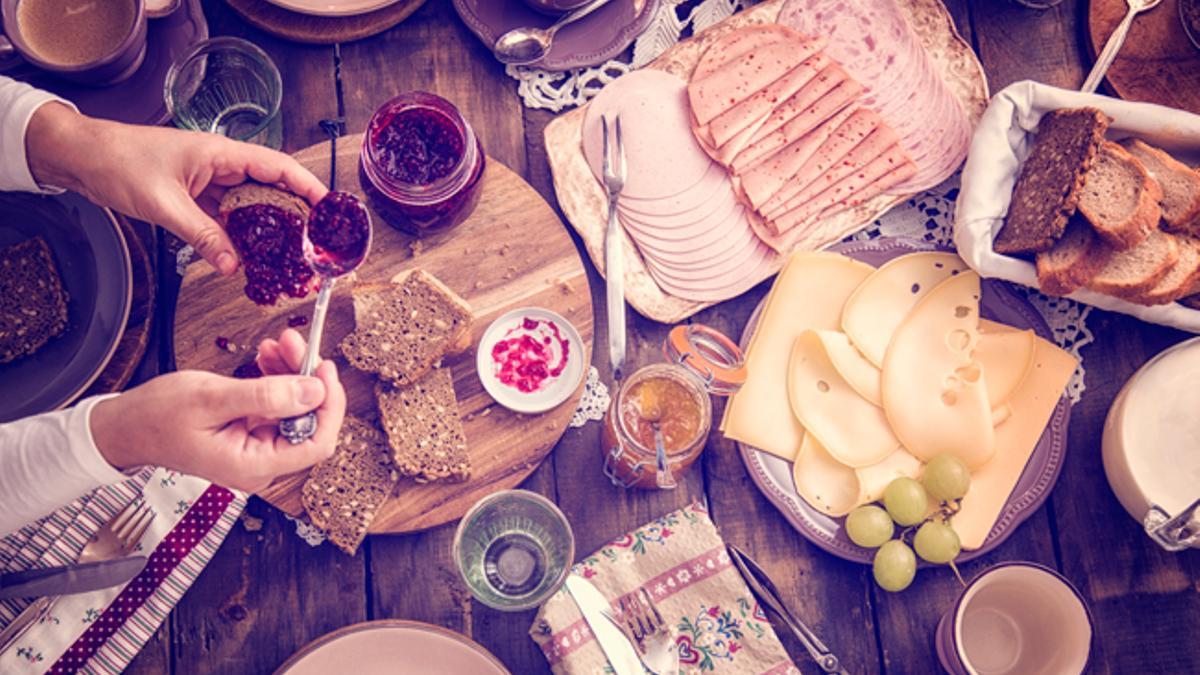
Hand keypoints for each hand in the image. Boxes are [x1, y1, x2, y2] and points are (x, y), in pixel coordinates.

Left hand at [25, 102, 327, 274]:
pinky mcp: (196, 194)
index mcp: (221, 153)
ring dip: (268, 227)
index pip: (278, 167)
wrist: (82, 157)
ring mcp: (209, 180)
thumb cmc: (119, 164)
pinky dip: (240, 233)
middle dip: (295, 212)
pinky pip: (227, 214)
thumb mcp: (164, 204)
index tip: (329, 208)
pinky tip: (249, 253)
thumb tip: (232, 266)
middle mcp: (220, 164)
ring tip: (289, 252)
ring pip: (250, 204)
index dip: (307, 186)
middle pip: (270, 187)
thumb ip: (201, 236)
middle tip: (315, 240)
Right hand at [90, 330, 345, 492]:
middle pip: (308, 421)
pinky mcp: (250, 434)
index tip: (323, 368)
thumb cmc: (156, 417)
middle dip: (306, 378)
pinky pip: (276, 406)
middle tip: (294, 342)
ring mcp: (256, 449)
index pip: (317, 442)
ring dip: (291, 373)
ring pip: (294, 409)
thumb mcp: (211, 398)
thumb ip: (266, 396)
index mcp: (254, 466)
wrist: (125, 427)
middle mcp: (261, 464)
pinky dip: (276, 379)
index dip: (329, 404)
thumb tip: (313, 391)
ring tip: (277, 343)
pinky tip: (266, 358)